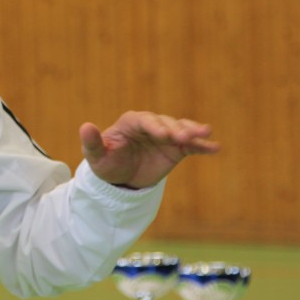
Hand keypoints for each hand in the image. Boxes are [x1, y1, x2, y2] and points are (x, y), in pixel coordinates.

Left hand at [80, 111, 218, 189]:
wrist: (121, 178)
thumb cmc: (106, 163)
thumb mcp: (96, 157)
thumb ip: (92, 143)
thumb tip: (85, 127)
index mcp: (130, 123)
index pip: (144, 121)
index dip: (154, 126)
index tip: (163, 135)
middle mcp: (151, 125)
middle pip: (166, 123)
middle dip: (175, 129)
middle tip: (184, 138)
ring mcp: (166, 136)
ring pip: (181, 129)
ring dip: (193, 131)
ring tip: (206, 133)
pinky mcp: (176, 149)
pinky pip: (191, 146)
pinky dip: (203, 146)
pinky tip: (215, 147)